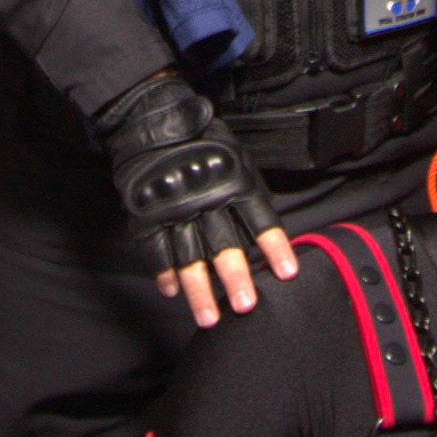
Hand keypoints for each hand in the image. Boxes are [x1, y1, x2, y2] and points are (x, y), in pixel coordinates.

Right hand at [96, 75, 296, 328]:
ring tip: (209, 318)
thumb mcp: (236, 157)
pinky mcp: (148, 212)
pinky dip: (164, 271)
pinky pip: (156, 248)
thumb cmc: (203, 141)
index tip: (288, 273)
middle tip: (246, 306)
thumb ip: (249, 194)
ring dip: (199, 290)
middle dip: (235, 278)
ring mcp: (175, 207)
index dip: (274, 246)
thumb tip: (264, 237)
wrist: (154, 119)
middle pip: (224, 244)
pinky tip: (171, 292)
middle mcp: (207, 196)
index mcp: (233, 180)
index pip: (259, 218)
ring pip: (189, 256)